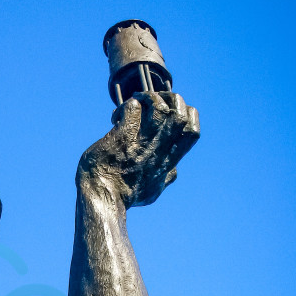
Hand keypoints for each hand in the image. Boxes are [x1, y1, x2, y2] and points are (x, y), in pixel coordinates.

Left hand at [80, 92, 199, 206]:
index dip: (188, 115)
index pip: (192, 131)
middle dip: (172, 100)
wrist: (102, 199)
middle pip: (180, 114)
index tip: (173, 113)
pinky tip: (116, 117)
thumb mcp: (153, 191)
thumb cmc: (124, 196)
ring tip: (137, 101)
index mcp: (169, 159)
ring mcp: (141, 141)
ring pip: (159, 106)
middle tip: (156, 100)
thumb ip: (167, 178)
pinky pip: (132, 108)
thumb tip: (175, 173)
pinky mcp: (122, 136)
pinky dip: (127, 105)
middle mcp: (159, 148)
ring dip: (149, 97)